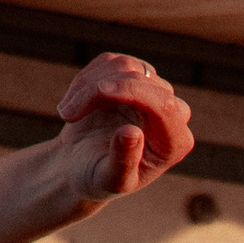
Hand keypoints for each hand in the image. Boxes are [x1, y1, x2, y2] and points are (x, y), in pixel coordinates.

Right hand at [48, 52, 194, 212]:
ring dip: (89, 84)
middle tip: (67, 115)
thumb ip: (123, 162)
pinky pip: (112, 62)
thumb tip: (132, 132)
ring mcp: (155, 92)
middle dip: (99, 91)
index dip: (130, 91)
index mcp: (175, 143)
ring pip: (125, 66)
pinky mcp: (135, 77)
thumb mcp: (109, 180)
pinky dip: (87, 78)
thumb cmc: (97, 179)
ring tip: (67, 113)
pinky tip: (74, 102)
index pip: (164, 104)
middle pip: (142, 81)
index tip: (95, 93)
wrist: (82, 168)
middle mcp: (173, 114)